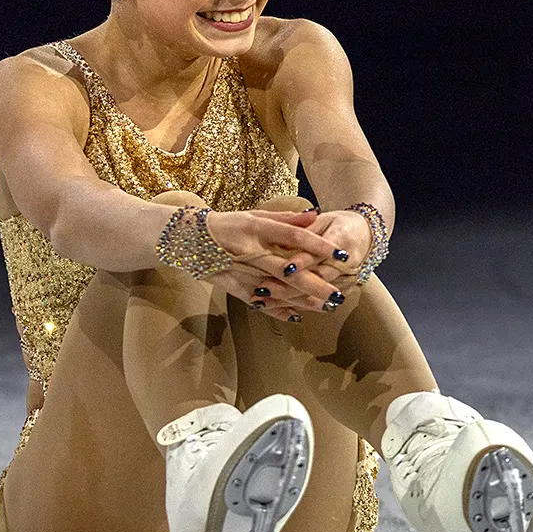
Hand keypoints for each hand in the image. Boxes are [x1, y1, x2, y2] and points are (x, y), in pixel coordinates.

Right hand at [198, 208, 341, 316]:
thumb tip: (315, 215)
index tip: (340, 255)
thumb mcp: (255, 216)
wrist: (192, 241)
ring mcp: (243, 273)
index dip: (318, 246)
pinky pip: (260, 303)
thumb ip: (286, 218)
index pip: (294, 238)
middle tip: (338, 295)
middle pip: (289, 271)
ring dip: (302, 301)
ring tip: (325, 306)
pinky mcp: (236, 288)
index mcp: (257, 229)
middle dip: (316, 285)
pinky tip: (296, 316)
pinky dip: (278, 310)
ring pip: (277, 291)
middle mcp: (251, 252)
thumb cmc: (229, 225)